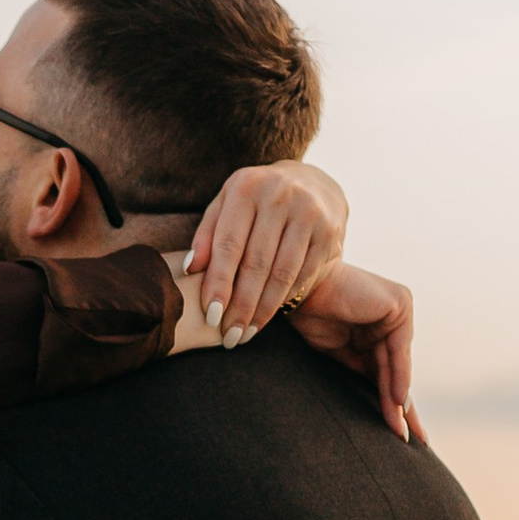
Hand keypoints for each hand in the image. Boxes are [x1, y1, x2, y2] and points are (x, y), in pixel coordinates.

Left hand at [182, 159, 348, 345]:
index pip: (229, 245)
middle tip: (229, 336)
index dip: (219, 283)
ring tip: (246, 334)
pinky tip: (269, 315)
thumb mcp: (227, 206)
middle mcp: (279, 195)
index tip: (211, 316)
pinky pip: (303, 274)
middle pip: (256, 263)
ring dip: (263, 310)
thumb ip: (207, 235)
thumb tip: (190, 268)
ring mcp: (308, 212)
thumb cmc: (255, 201)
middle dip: (241, 306)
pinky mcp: (328, 231)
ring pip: (282, 273)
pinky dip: (285, 298)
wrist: (309, 182)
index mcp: (246, 188)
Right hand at [283, 263, 417, 438]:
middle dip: (401, 407)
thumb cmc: (308, 317)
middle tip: (410, 439)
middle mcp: (392, 315)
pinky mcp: (399, 305)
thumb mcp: (339, 353)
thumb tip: (386, 404)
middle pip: (396, 370)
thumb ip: (361, 371)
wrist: (293, 287)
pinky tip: (398, 404)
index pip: (385, 369)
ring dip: (398, 400)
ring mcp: (398, 308)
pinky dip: (398, 378)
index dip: (389, 401)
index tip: (397, 432)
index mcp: (376, 324)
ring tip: (399, 432)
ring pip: (397, 365)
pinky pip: (398, 351)